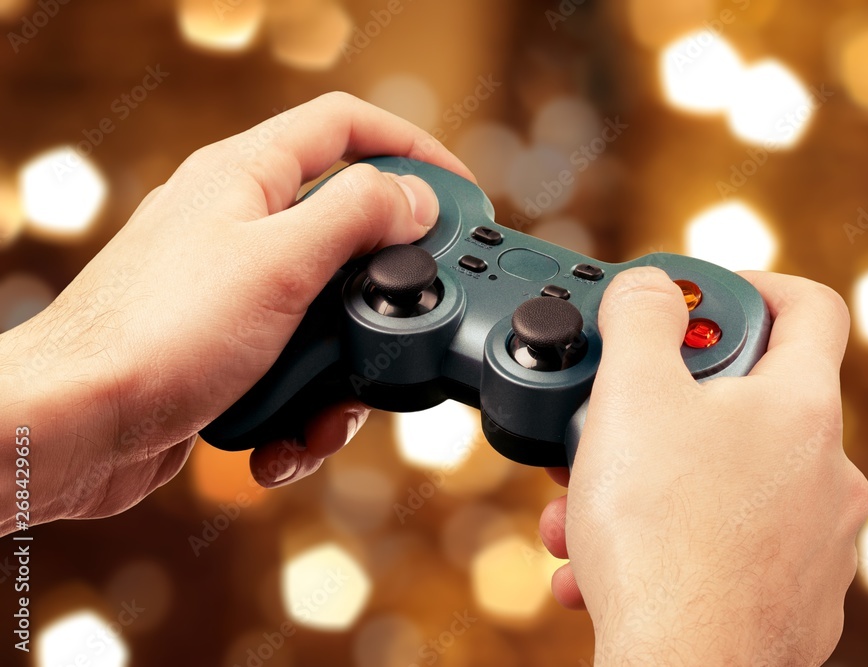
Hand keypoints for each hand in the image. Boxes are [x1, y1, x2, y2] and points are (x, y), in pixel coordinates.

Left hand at [0, 92, 472, 532]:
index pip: (346, 127)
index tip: (461, 195)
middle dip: (382, 295)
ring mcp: (233, 294)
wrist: (75, 427)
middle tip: (410, 325)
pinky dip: (301, 413)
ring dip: (341, 378)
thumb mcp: (279, 261)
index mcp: (246, 177)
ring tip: (324, 416)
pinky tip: (282, 443)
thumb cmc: (159, 333)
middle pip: (348, 236)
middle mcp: (239, 227)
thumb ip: (356, 217)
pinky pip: (293, 374)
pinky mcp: (227, 354)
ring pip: (327, 321)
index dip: (412, 148)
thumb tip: (415, 197)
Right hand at [539, 268, 867, 665]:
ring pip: (719, 481)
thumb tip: (651, 286)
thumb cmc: (662, 537)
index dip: (747, 286)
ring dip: (646, 481)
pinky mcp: (787, 597)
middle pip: (744, 402)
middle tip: (609, 418)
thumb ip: (642, 318)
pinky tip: (602, 560)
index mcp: (800, 409)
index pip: (808, 308)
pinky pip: (718, 543)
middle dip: (660, 405)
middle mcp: (824, 474)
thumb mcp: (633, 394)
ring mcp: (811, 542)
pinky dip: (661, 539)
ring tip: (582, 505)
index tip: (693, 300)